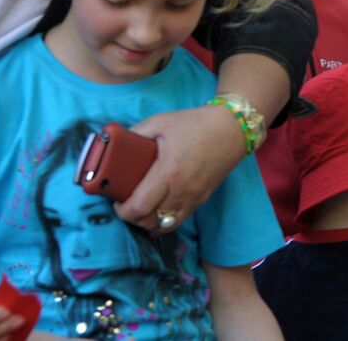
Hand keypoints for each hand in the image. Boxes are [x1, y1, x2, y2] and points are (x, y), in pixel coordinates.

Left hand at [118, 104, 246, 229]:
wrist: (233, 129)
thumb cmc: (196, 123)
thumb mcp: (161, 122)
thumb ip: (136, 133)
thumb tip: (114, 143)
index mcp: (169, 172)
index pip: (139, 206)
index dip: (122, 211)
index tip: (116, 201)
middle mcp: (182, 190)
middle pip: (149, 220)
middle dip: (132, 217)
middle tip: (125, 204)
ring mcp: (194, 197)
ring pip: (164, 225)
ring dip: (148, 222)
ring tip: (140, 209)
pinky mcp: (202, 199)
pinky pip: (179, 220)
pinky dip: (165, 222)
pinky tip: (158, 214)